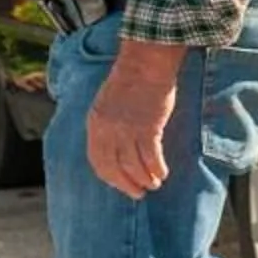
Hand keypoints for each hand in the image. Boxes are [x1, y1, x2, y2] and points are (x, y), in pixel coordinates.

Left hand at [85, 47, 181, 197]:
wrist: (145, 64)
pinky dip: (157, 168)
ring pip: (133, 165)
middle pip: (114, 168)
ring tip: (154, 184)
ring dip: (144, 179)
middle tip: (138, 194)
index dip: (110, 177)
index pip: (98, 160)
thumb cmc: (131, 79)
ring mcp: (127, 130)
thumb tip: (115, 146)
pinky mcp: (148, 128)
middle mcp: (107, 130)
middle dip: (126, 184)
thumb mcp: (107, 103)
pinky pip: (151, 157)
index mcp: (95, 123)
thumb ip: (107, 124)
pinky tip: (163, 173)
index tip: (121, 184)